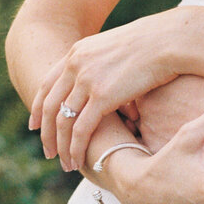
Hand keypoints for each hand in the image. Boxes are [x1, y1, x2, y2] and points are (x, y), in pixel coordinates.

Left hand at [31, 10, 182, 169]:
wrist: (168, 39)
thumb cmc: (154, 43)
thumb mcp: (117, 48)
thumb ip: (102, 63)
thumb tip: (105, 80)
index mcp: (77, 52)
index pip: (47, 84)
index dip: (37, 107)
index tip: (35, 126)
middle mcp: (76, 65)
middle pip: (49, 106)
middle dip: (46, 133)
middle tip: (47, 152)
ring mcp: (87, 80)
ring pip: (63, 121)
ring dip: (61, 146)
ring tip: (66, 163)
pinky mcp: (102, 96)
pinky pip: (81, 129)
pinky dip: (76, 148)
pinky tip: (78, 160)